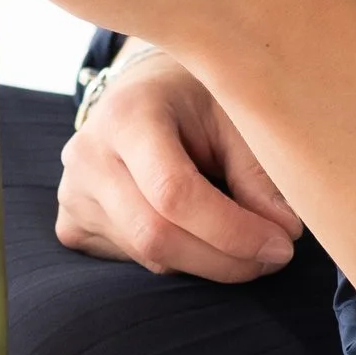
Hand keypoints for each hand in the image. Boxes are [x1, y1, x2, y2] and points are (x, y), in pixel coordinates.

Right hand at [57, 47, 302, 281]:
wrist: (144, 92)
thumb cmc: (196, 100)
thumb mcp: (233, 115)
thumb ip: (257, 172)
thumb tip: (283, 233)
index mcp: (127, 115)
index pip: (174, 192)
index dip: (232, 230)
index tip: (281, 244)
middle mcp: (88, 155)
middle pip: (155, 235)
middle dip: (225, 260)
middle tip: (274, 257)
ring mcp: (73, 193)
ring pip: (148, 256)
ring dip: (208, 261)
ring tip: (247, 241)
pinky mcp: (72, 224)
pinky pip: (133, 262)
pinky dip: (178, 259)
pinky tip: (198, 233)